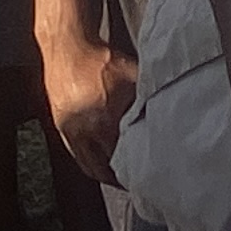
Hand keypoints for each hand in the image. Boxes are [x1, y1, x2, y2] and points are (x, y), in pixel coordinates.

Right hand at [39, 30, 138, 189]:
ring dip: (102, 175)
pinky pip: (75, 153)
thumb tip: (170, 111)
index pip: (122, 156)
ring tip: (118, 181)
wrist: (67, 46)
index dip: (134, 169)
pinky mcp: (60, 126)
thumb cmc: (102, 59)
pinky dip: (88, 162)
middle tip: (135, 185)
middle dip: (118, 178)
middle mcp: (84, 130)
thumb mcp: (132, 75)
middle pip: (104, 167)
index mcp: (104, 120)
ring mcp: (69, 130)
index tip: (148, 176)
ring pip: (87, 165)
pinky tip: (100, 163)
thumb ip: (147, 97)